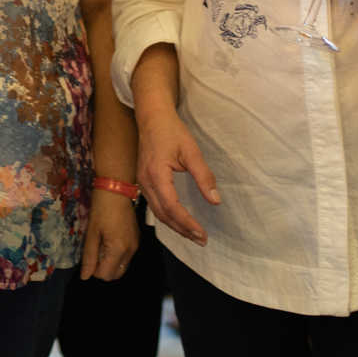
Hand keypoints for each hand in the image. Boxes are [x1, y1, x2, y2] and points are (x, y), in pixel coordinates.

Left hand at [80, 187, 140, 280]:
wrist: (116, 190)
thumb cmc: (102, 208)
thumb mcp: (91, 233)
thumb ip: (89, 257)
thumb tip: (85, 276)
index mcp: (118, 250)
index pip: (106, 275)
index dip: (94, 271)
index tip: (89, 258)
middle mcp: (130, 250)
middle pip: (116, 275)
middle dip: (103, 269)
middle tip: (94, 253)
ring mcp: (135, 245)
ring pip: (122, 266)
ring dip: (111, 262)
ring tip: (101, 245)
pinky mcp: (137, 239)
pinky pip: (127, 256)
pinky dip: (117, 255)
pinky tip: (109, 240)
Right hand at [135, 105, 218, 246]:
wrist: (152, 117)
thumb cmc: (172, 131)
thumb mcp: (192, 151)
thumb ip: (203, 176)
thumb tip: (215, 200)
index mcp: (157, 175)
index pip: (172, 207)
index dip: (187, 223)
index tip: (202, 234)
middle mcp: (146, 181)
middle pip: (163, 214)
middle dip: (182, 230)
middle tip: (201, 240)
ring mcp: (142, 182)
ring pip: (157, 212)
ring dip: (175, 226)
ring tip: (192, 235)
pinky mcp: (143, 180)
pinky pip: (153, 204)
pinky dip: (167, 216)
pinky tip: (178, 220)